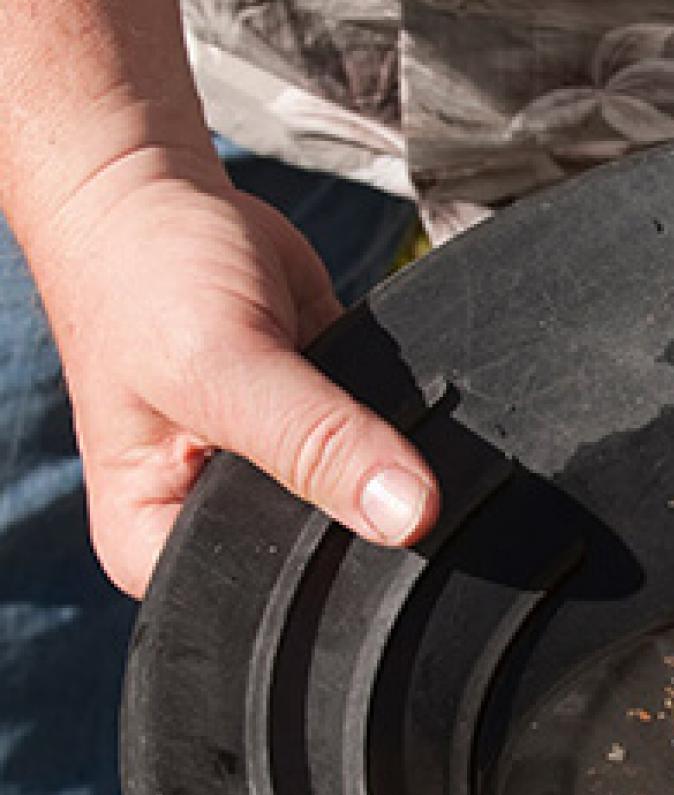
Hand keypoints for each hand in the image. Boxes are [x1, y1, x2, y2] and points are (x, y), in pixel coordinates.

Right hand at [28, 149, 437, 596]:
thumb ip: (315, 441)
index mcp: (157, 542)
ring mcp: (278, 482)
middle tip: (381, 444)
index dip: (331, 569)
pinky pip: (390, 451)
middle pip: (325, 554)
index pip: (269, 597)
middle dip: (367, 509)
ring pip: (369, 503)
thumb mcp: (219, 362)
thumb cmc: (144, 276)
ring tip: (376, 400)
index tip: (385, 521)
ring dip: (397, 461)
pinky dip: (407, 422)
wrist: (160, 196)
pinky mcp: (325, 436)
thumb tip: (408, 513)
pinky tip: (398, 389)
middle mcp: (218, 525)